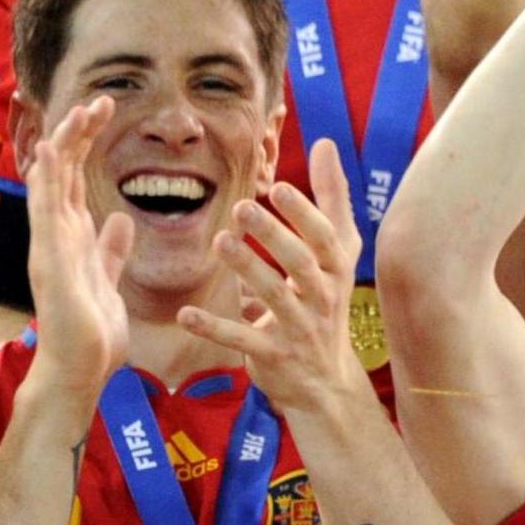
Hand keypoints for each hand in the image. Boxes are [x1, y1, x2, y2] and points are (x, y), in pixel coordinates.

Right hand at [26, 99, 131, 409]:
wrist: (81, 368)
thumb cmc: (92, 330)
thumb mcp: (109, 279)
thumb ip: (110, 250)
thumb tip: (119, 219)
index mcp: (72, 235)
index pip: (74, 177)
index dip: (85, 142)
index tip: (106, 111)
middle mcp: (56, 234)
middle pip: (62, 171)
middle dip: (78, 133)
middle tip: (100, 100)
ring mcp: (50, 245)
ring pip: (52, 182)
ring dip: (65, 146)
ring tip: (79, 111)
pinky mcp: (50, 260)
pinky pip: (44, 212)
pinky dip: (46, 181)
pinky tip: (48, 152)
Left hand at [178, 139, 365, 415]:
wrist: (326, 381)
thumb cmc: (327, 301)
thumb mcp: (338, 252)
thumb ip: (331, 198)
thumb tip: (324, 143)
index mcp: (336, 269)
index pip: (324, 238)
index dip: (304, 213)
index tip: (279, 186)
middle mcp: (323, 298)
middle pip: (301, 264)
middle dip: (274, 235)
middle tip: (243, 207)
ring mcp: (300, 329)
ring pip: (274, 297)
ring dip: (247, 269)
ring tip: (220, 242)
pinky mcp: (274, 356)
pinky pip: (243, 339)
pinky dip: (214, 328)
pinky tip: (185, 314)